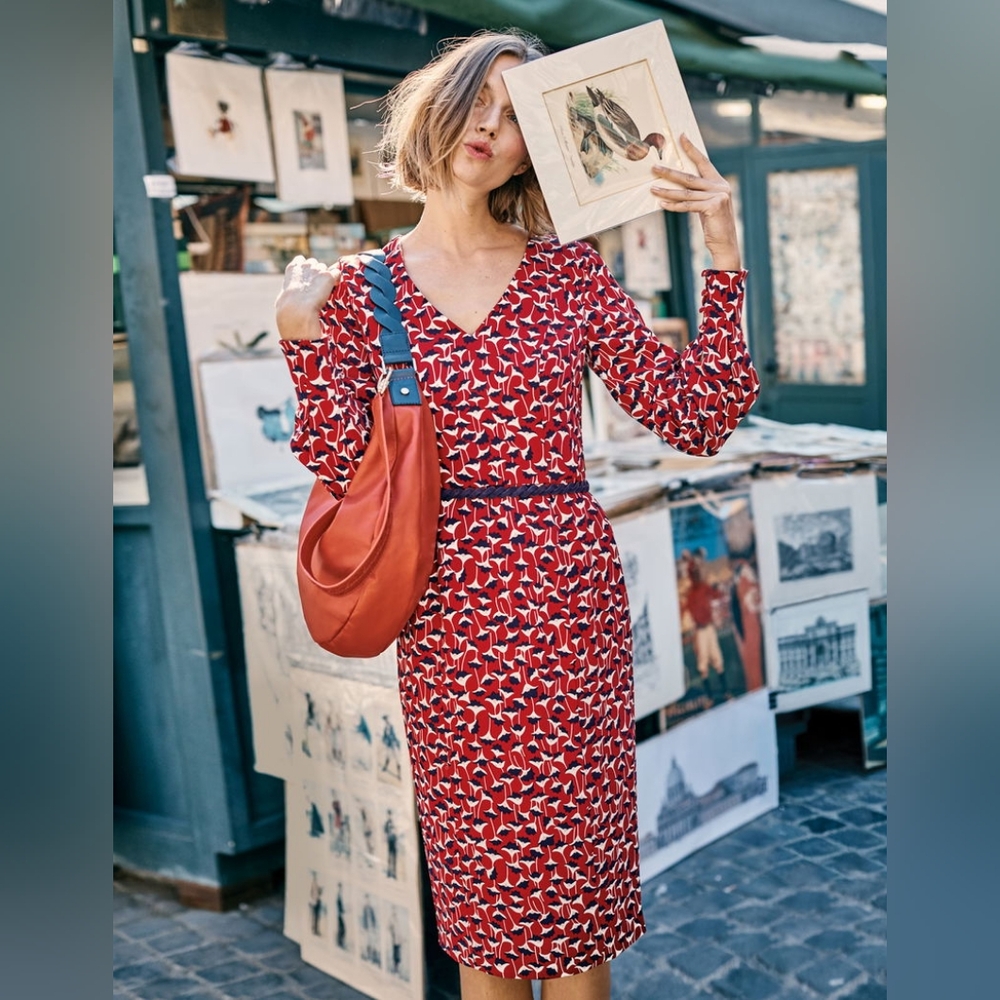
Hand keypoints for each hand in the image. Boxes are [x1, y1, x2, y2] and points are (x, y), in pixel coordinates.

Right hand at [275, 255, 341, 339]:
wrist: (297, 310)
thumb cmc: (288, 309)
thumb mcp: (282, 297)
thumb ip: (287, 292)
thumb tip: (285, 300)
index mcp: (293, 268)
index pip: (301, 260)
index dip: (306, 270)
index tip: (307, 280)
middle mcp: (306, 265)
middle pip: (316, 264)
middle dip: (317, 274)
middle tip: (318, 289)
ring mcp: (318, 269)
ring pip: (326, 269)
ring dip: (326, 278)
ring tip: (325, 292)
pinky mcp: (328, 276)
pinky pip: (337, 273)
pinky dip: (336, 280)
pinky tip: (334, 289)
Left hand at [650, 134, 741, 270]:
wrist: (725, 243)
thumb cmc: (714, 225)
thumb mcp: (707, 205)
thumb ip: (698, 193)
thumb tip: (678, 186)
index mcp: (719, 182)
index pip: (703, 162)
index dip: (692, 149)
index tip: (681, 137)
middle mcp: (719, 186)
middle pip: (689, 177)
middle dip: (670, 172)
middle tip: (654, 167)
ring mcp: (718, 196)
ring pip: (686, 192)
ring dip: (666, 190)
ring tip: (652, 187)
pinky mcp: (713, 207)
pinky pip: (687, 205)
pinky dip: (673, 205)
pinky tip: (661, 202)